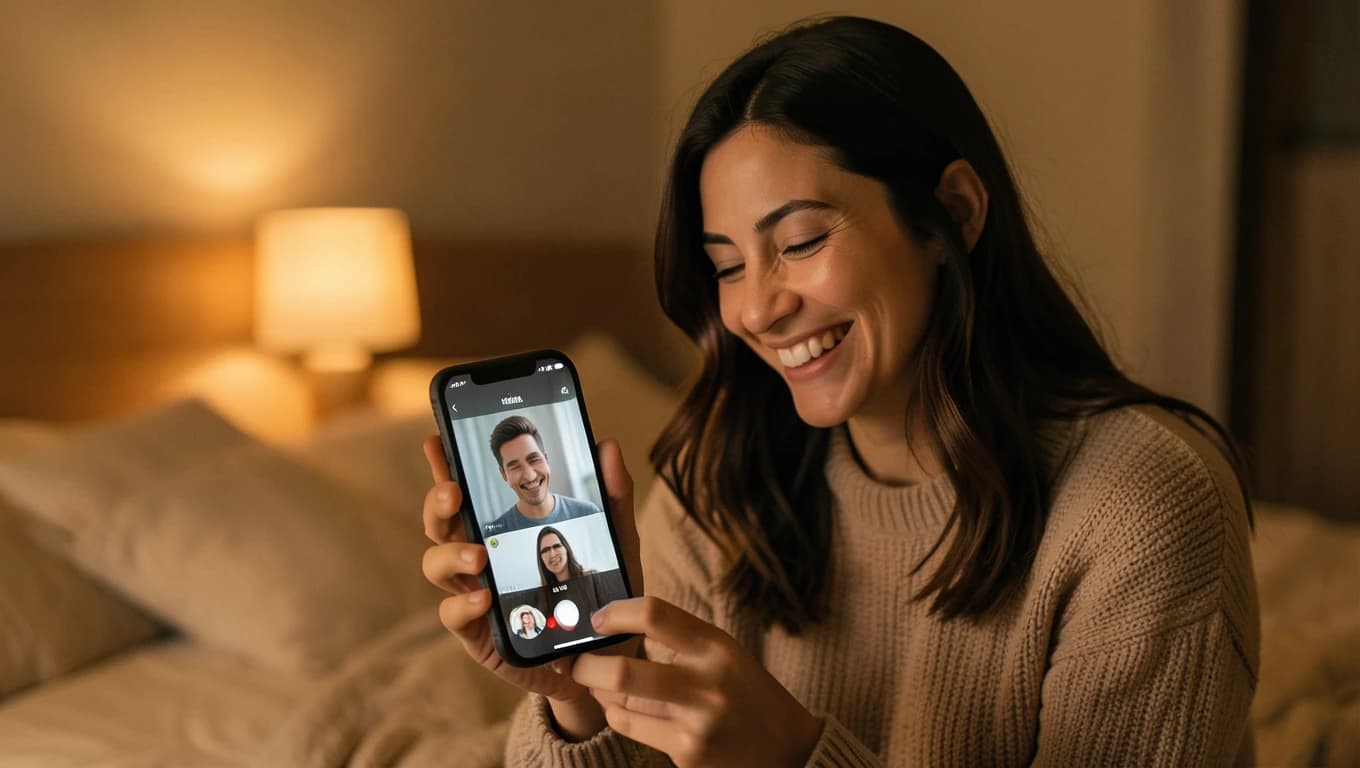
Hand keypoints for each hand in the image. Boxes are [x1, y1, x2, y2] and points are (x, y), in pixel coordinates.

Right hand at [420, 434, 643, 739]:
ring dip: (451, 555)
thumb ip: (612, 496)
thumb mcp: (615, 543)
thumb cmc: (601, 596)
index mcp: (503, 531)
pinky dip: (463, 604)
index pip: (467, 492)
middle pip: (440, 524)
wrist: (605, 662)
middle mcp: (480, 558)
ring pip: (436, 565)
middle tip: (454, 492)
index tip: (437, 441)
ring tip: (479, 558)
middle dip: (438, 504)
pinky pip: (452, 614)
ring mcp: (473, 594)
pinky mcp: (477, 633)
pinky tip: (483, 599)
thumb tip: (607, 445)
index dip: (445, 466)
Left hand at [572, 597, 822, 767]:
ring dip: (601, 691)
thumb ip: (678, 640)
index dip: (616, 613)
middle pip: (622, 670)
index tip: (598, 618)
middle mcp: (705, 684)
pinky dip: (619, 714)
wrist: (789, 750)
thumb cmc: (749, 694)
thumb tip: (615, 627)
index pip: (655, 615)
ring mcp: (695, 723)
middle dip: (587, 665)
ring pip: (620, 702)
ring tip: (603, 683)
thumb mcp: (724, 654)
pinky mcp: (686, 753)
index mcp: (716, 647)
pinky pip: (632, 727)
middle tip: (578, 660)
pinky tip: (626, 708)